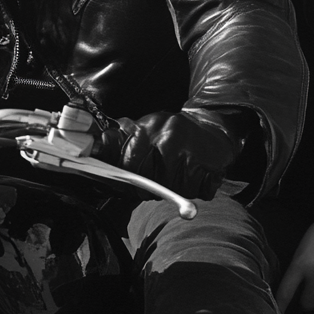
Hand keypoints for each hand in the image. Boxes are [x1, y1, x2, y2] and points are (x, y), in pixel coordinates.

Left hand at [102, 110, 241, 200]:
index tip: (132, 185)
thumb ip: (122, 140)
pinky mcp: (207, 162)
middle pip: (148, 180)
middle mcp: (165, 137)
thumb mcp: (146, 129)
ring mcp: (187, 149)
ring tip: (179, 174)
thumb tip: (100, 144)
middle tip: (158, 182)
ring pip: (172, 187)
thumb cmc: (174, 133)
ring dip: (175, 188)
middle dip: (150, 188)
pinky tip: (195, 174)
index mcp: (147, 128)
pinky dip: (195, 188)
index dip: (128, 180)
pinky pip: (193, 189)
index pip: (128, 164)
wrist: (213, 125)